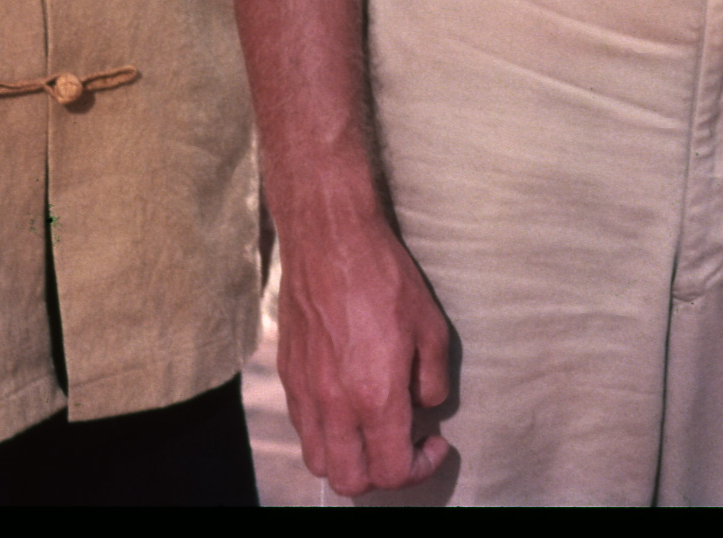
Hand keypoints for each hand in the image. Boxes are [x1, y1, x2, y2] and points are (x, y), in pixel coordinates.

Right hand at [274, 215, 454, 495]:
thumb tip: (425, 406)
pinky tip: (348, 402)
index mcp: (375, 396)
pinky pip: (303, 427)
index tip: (433, 441)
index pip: (391, 472)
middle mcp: (334, 405)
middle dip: (381, 475)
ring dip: (349, 459)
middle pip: (349, 481)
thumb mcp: (431, 326)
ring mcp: (305, 393)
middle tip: (403, 444)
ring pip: (319, 462)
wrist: (330, 240)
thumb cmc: (385, 277)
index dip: (420, 468)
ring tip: (372, 429)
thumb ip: (432, 379)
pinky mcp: (288, 376)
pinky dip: (326, 432)